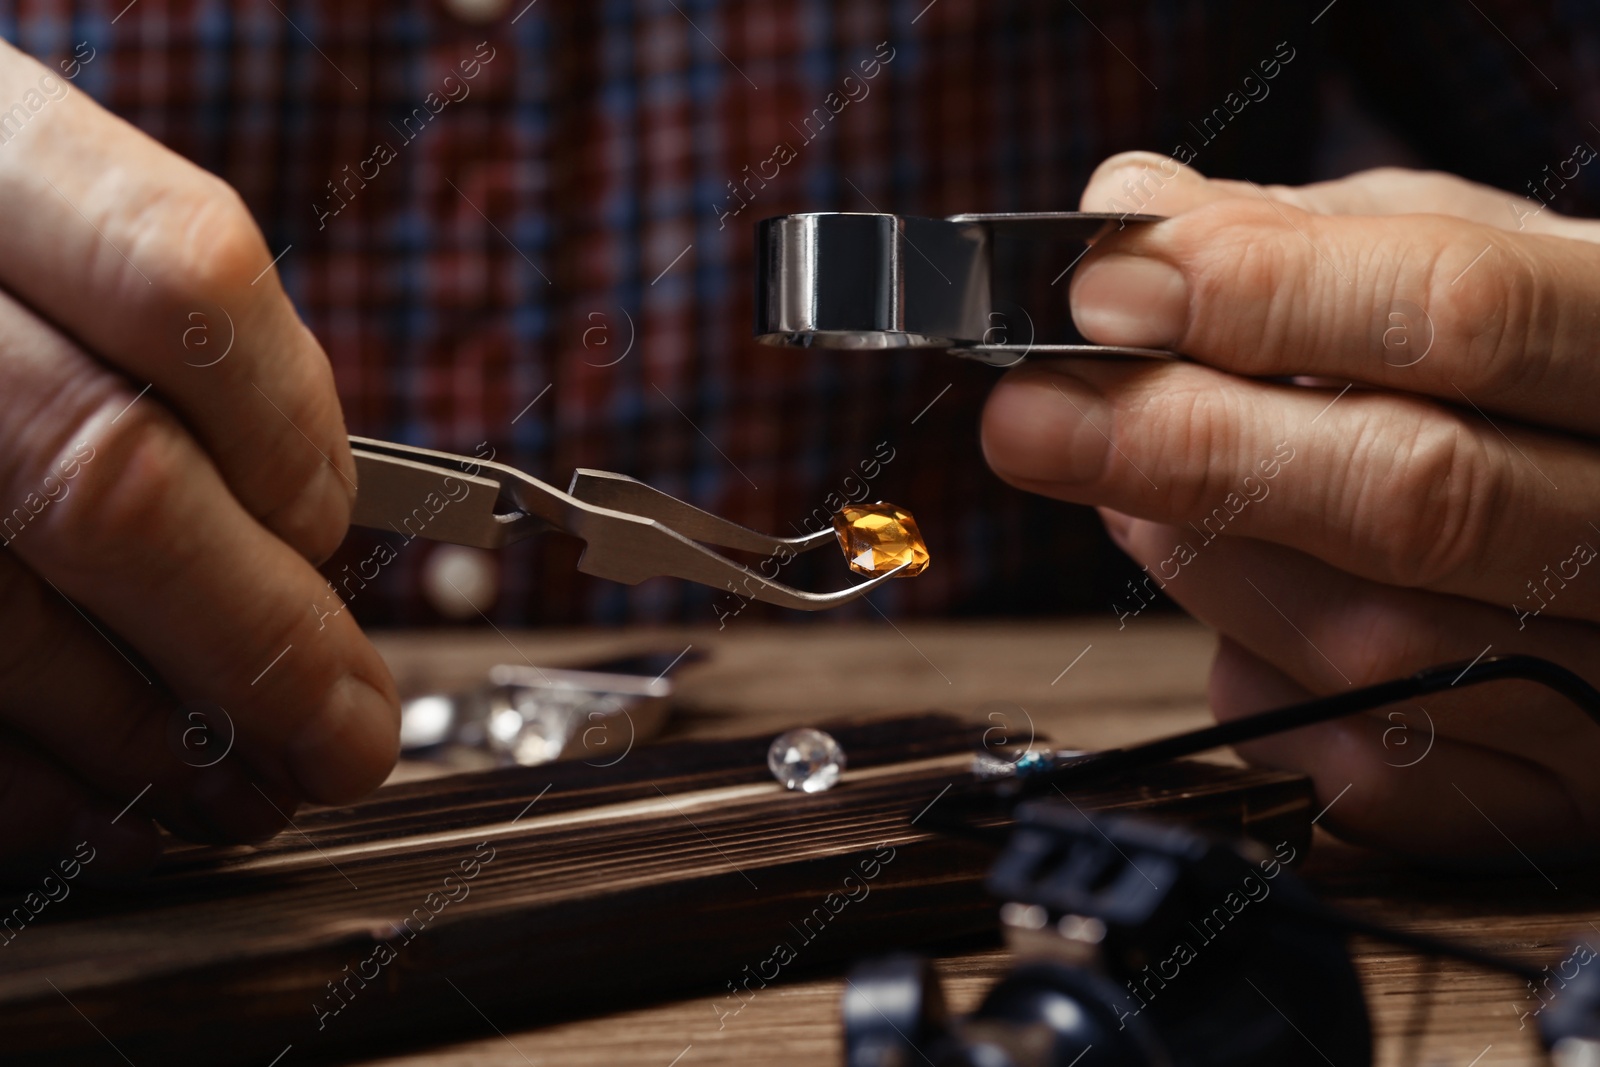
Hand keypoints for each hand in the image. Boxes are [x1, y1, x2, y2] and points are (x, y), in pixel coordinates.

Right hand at [0, 40, 397, 878]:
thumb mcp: (25, 201)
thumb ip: (152, 322)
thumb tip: (302, 513)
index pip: (183, 276)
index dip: (289, 424)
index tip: (334, 525)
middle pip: (109, 479)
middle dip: (259, 640)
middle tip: (346, 735)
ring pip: (0, 617)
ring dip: (146, 737)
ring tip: (245, 787)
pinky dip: (19, 781)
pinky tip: (100, 806)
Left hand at [982, 150, 1599, 863]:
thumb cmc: (1537, 367)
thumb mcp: (1467, 254)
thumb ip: (1304, 238)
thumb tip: (1125, 219)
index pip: (1461, 315)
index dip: (1264, 300)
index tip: (1102, 295)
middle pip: (1412, 495)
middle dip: (1187, 449)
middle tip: (1028, 419)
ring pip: (1365, 642)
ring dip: (1202, 560)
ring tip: (1139, 493)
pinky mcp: (1553, 794)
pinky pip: (1359, 767)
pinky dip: (1257, 677)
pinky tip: (1244, 609)